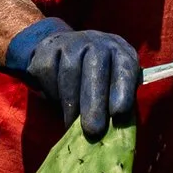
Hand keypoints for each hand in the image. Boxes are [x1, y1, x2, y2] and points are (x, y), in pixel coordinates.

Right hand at [4, 19, 139, 139]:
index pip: (125, 67)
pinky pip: (48, 72)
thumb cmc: (95, 78)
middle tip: (93, 130)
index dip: (123, 89)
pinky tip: (56, 101)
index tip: (118, 113)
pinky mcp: (47, 48)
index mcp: (119, 51)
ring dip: (71, 103)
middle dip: (94, 102)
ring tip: (71, 126)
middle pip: (95, 69)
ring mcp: (70, 43)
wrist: (61, 51)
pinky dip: (51, 91)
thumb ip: (118, 100)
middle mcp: (97, 42)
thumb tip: (118, 125)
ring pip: (69, 72)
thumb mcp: (112, 84)